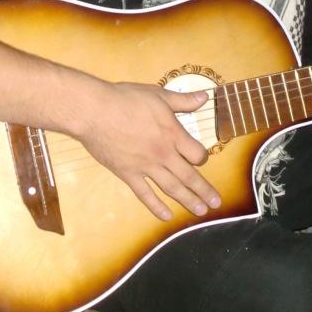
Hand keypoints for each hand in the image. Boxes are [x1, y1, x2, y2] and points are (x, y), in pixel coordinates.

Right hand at [75, 82, 220, 220]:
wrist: (95, 111)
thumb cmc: (126, 99)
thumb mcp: (159, 95)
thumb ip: (183, 100)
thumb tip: (204, 97)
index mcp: (172, 134)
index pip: (196, 154)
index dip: (202, 158)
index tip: (202, 160)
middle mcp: (163, 154)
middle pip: (189, 176)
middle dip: (204, 191)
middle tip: (216, 203)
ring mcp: (145, 166)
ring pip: (171, 188)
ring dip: (187, 201)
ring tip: (200, 212)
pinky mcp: (128, 174)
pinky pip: (145, 194)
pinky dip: (156, 207)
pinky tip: (166, 216)